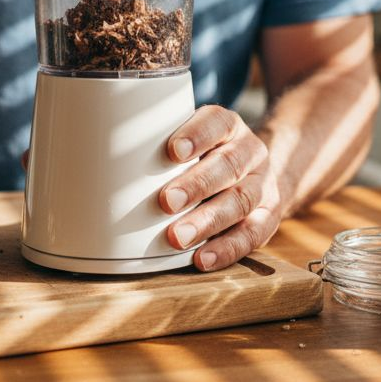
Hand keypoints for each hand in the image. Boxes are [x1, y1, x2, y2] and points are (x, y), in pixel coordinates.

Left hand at [159, 105, 285, 270]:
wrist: (257, 172)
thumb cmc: (208, 157)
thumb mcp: (195, 140)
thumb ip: (166, 148)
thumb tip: (112, 166)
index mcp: (230, 127)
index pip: (217, 123)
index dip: (197, 135)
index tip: (172, 150)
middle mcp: (251, 152)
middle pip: (228, 166)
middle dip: (196, 184)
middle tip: (166, 201)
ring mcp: (263, 185)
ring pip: (240, 201)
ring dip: (207, 221)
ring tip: (177, 237)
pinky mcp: (269, 216)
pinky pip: (252, 234)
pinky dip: (226, 249)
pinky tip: (202, 258)